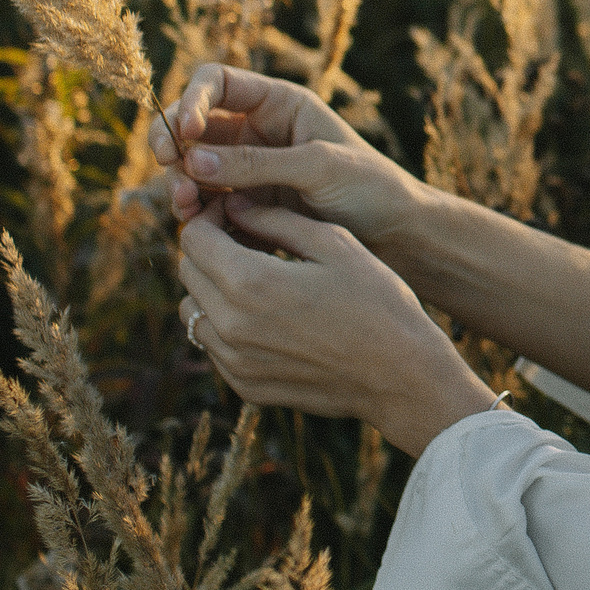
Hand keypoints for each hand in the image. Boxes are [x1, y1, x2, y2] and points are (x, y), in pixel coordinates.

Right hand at [152, 64, 427, 264]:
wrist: (397, 234)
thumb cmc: (371, 187)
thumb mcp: (319, 167)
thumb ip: (258, 164)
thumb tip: (192, 160)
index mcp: (279, 104)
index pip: (218, 83)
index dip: (192, 99)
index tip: (186, 130)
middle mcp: (257, 131)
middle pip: (192, 125)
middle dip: (173, 142)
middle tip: (168, 166)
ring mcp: (248, 170)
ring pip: (193, 167)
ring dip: (180, 181)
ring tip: (185, 205)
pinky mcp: (247, 208)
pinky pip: (207, 203)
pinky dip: (196, 212)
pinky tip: (197, 226)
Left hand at [177, 195, 495, 456]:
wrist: (402, 375)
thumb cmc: (377, 301)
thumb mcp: (335, 244)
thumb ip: (277, 220)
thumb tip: (235, 205)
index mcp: (250, 282)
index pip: (194, 238)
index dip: (210, 217)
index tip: (233, 211)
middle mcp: (231, 325)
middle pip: (188, 272)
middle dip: (209, 248)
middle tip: (243, 239)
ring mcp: (235, 361)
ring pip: (193, 311)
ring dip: (212, 288)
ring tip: (253, 278)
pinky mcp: (245, 384)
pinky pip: (214, 345)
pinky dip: (227, 325)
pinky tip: (267, 315)